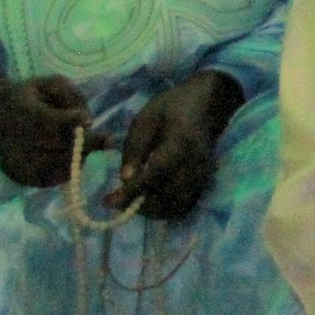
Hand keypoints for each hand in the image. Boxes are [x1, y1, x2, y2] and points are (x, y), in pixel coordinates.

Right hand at [0, 66, 103, 187]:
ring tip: (81, 145)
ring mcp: (16, 162)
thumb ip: (70, 95)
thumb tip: (87, 120)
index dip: (70, 122)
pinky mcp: (17, 176)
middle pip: (57, 148)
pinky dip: (66, 171)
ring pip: (57, 167)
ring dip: (78, 157)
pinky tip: (70, 157)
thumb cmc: (30, 96)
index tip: (89, 121)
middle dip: (86, 144)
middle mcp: (17, 142)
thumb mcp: (49, 84)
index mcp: (23, 115)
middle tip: (105, 139)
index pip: (47, 123)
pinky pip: (50, 180)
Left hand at [115, 69, 241, 222]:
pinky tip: (153, 200)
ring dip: (156, 210)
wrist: (206, 103)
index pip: (156, 173)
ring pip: (180, 205)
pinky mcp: (205, 179)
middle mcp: (195, 161)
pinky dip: (168, 209)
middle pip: (170, 196)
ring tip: (136, 202)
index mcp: (180, 142)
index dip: (132, 190)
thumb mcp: (145, 120)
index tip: (108, 201)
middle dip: (142, 205)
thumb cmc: (171, 107)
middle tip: (121, 201)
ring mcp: (203, 172)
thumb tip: (124, 180)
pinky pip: (187, 203)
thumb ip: (134, 149)